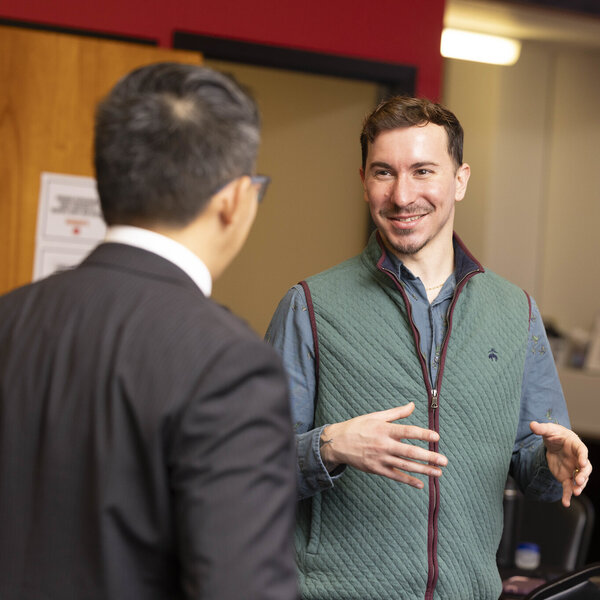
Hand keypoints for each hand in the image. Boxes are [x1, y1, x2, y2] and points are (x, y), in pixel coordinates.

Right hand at [319, 402, 446, 488]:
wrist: (338, 443)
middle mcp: (384, 445)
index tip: (436, 437)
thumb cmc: (358, 426)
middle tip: (444, 460)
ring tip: (438, 473)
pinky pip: (395, 476)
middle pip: (410, 452)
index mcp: (384, 429)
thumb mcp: (376, 416)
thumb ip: (396, 413)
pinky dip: (408, 481)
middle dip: (429, 457)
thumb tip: (413, 405)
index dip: (423, 434)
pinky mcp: (377, 469)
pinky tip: (420, 484)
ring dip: (423, 470)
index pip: (408, 431)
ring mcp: (380, 459)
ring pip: (406, 466)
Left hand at [529, 421, 591, 506]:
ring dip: (579, 486)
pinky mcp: (566, 477)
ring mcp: (573, 470)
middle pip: (585, 469)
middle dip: (583, 475)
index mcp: (576, 446)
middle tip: (580, 480)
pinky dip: (567, 495)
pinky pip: (568, 487)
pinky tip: (566, 503)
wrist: (554, 443)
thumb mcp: (548, 430)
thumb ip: (541, 428)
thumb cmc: (555, 434)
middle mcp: (578, 460)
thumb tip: (532, 424)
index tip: (583, 463)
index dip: (584, 457)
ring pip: (579, 480)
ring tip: (576, 492)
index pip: (583, 451)